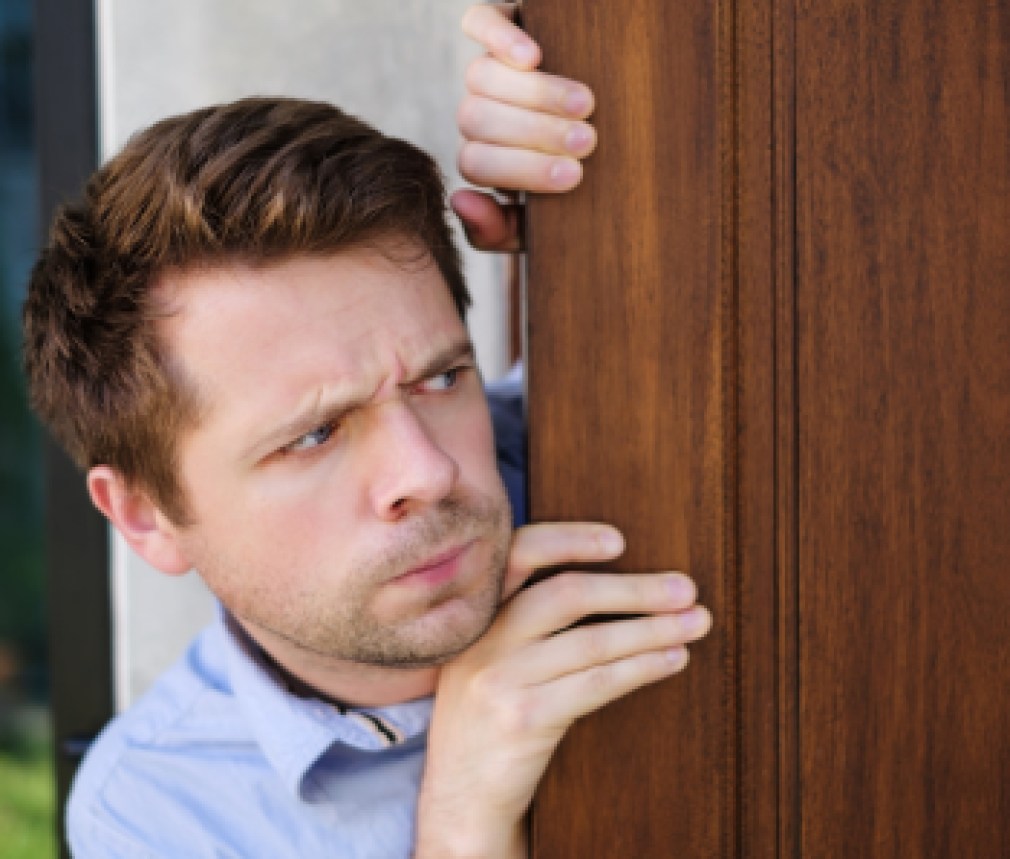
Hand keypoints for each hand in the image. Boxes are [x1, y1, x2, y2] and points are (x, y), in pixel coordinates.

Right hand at [414, 523, 711, 858]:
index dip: (570, 540)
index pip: (519, 553)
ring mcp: (499, 679)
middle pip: (567, 594)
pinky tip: (671, 659)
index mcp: (475, 613)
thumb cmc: (489, 715)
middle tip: (686, 587)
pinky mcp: (524, 718)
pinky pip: (597, 683)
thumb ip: (521, 618)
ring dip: (653, 628)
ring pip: (591, 641)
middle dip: (635, 588)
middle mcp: (482, 639)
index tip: (620, 540)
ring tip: (695, 622)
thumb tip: (610, 583)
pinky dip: (642, 667)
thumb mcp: (486, 656)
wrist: (459, 794)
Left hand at [452, 3, 596, 250]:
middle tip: (586, 142)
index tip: (574, 176)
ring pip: (481, 77)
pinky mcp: (497, 27)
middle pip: (478, 120)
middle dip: (536, 133)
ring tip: (585, 105)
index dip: (524, 169)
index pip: (477, 165)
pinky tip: (533, 55)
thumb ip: (498, 229)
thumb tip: (460, 200)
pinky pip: (480, 22)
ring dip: (535, 93)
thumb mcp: (537, 223)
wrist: (596, 123)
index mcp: (481, 159)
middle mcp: (476, 115)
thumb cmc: (571, 183)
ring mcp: (485, 71)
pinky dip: (501, 37)